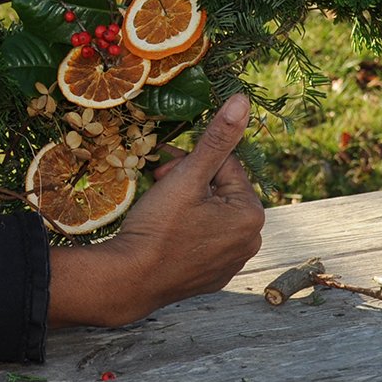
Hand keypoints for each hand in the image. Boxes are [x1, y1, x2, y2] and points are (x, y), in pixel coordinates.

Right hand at [48, 95, 265, 327]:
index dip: (193, 161)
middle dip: (190, 182)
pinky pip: (204, 242)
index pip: (226, 167)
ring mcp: (231, 264)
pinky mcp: (212, 279)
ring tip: (159, 208)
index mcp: (251, 215)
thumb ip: (217, 139)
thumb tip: (243, 101)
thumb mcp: (187, 177)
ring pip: (211, 217)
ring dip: (188, 204)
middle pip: (220, 193)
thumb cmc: (159, 227)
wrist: (130, 281)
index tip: (164, 167)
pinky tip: (164, 234)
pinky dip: (187, 232)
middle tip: (158, 183)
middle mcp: (251, 242)